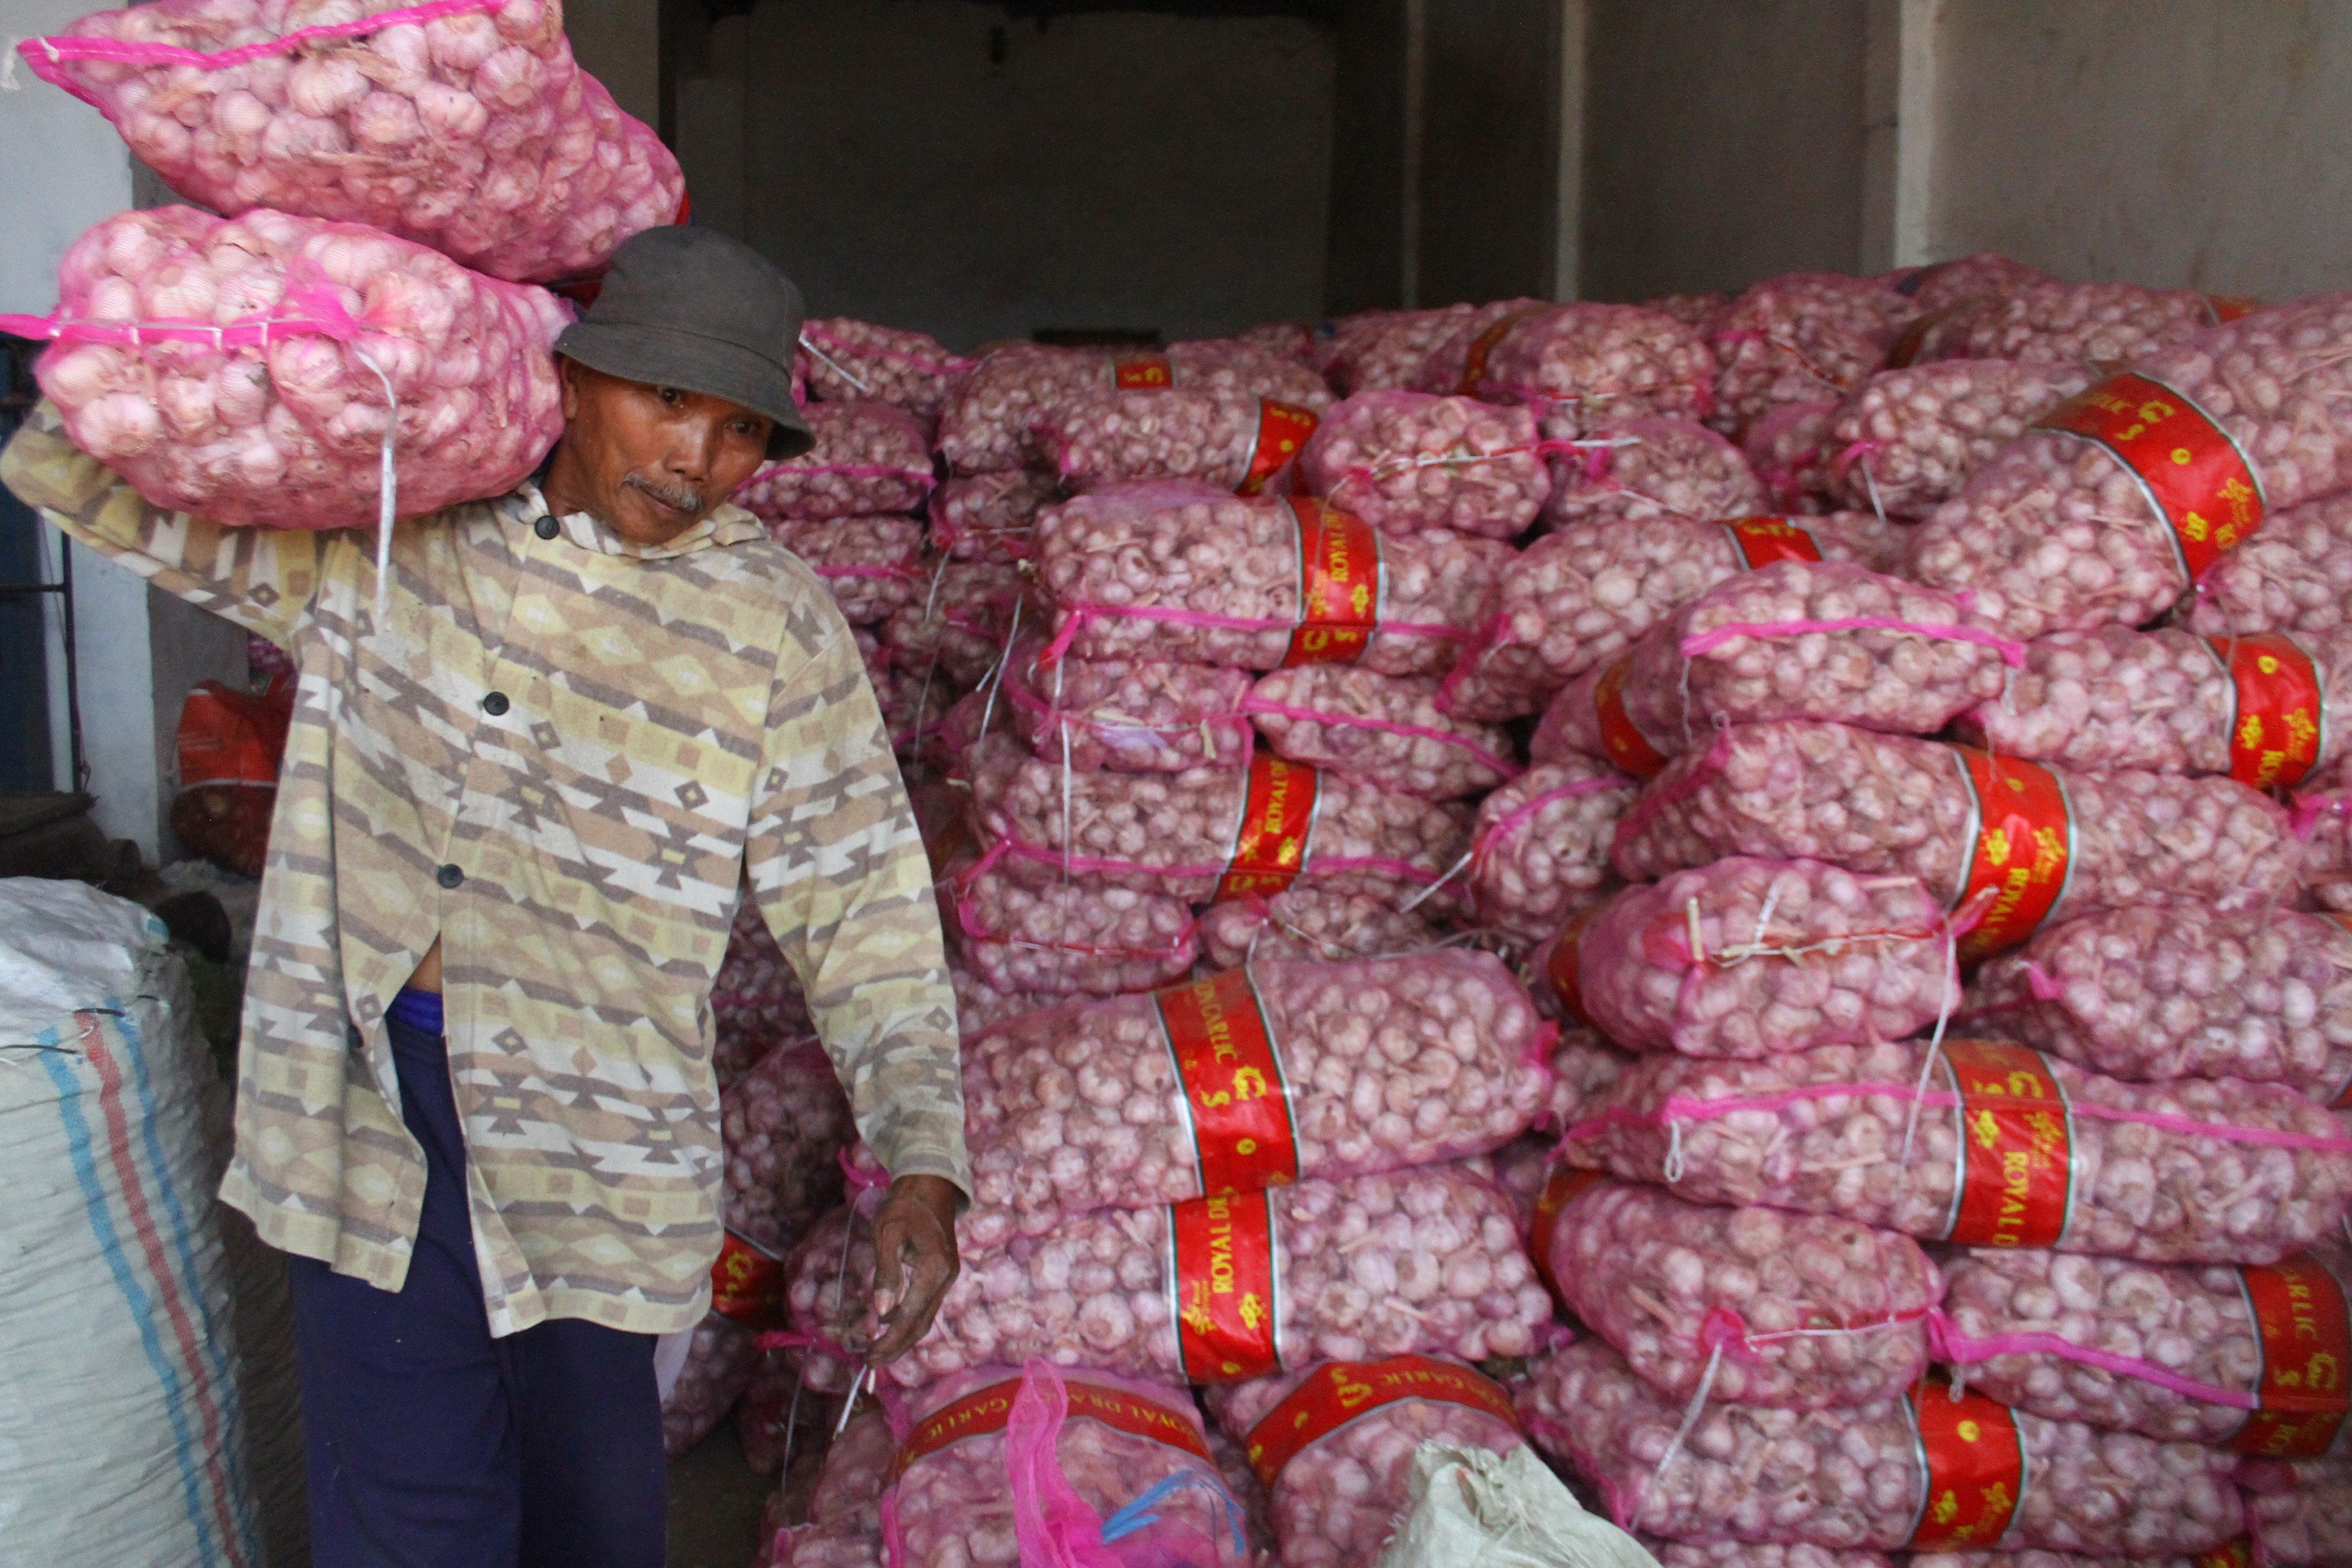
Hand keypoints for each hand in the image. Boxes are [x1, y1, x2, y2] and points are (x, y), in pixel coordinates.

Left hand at [866, 1173, 960, 1364]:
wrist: (931, 1182)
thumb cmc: (905, 1204)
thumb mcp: (887, 1233)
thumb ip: (886, 1272)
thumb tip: (881, 1310)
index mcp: (934, 1268)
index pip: (910, 1316)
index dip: (889, 1340)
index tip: (869, 1357)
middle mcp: (946, 1277)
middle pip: (921, 1324)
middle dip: (896, 1347)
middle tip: (870, 1364)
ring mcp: (947, 1276)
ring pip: (925, 1317)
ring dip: (902, 1338)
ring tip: (878, 1352)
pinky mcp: (943, 1273)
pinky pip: (926, 1305)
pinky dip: (908, 1321)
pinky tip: (890, 1326)